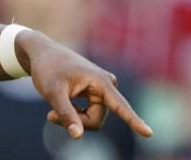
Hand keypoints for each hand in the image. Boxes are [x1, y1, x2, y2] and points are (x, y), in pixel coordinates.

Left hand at [18, 31, 153, 139]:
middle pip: (96, 120)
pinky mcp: (97, 94)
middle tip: (50, 116)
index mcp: (100, 81)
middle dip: (75, 122)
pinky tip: (62, 104)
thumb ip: (65, 113)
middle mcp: (106, 85)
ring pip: (92, 119)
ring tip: (52, 111)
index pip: (120, 106)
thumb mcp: (52, 92)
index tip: (149, 133)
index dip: (134, 121)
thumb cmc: (46, 68)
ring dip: (73, 119)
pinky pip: (89, 115)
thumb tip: (78, 136)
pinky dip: (74, 115)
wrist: (41, 53)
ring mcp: (102, 90)